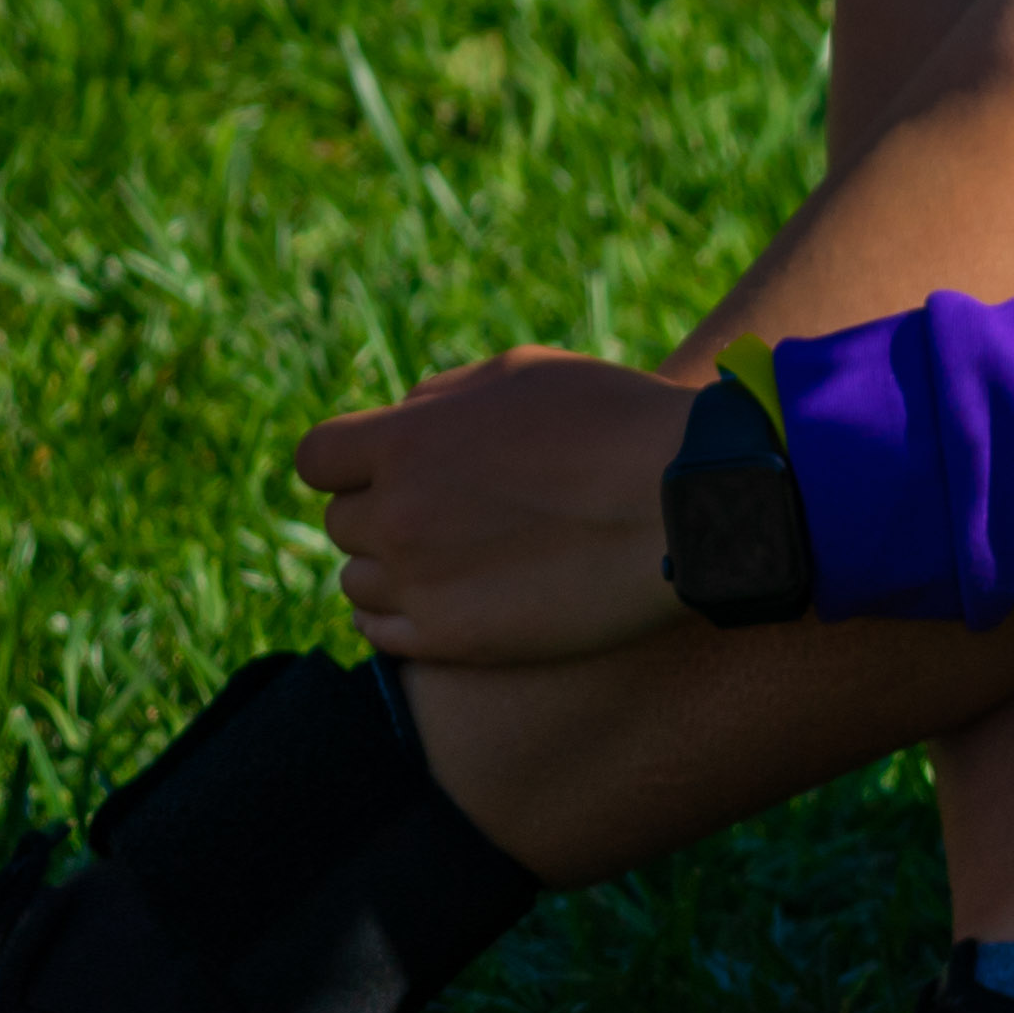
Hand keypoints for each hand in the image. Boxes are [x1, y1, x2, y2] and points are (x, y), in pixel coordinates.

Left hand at [293, 348, 702, 663]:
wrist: (695, 505)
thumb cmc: (620, 423)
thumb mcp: (525, 373)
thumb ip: (442, 395)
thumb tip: (399, 419)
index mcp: (405, 442)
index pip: (318, 459)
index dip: (352, 463)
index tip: (391, 468)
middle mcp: (398, 514)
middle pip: (343, 520)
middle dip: (387, 510)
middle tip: (454, 511)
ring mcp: (421, 582)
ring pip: (358, 578)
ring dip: (394, 566)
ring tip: (459, 558)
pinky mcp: (453, 639)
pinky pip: (382, 634)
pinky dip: (401, 616)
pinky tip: (446, 599)